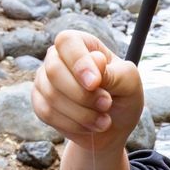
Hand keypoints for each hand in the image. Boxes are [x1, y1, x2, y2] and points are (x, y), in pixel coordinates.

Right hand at [32, 30, 144, 151]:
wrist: (113, 126)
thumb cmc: (123, 97)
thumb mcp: (130, 82)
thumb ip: (114, 72)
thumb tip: (95, 62)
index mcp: (81, 43)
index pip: (67, 42)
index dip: (79, 62)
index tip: (95, 83)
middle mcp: (57, 57)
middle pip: (54, 70)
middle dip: (83, 95)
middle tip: (107, 104)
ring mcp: (45, 79)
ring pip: (51, 96)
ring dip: (83, 114)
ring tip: (104, 120)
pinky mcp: (39, 102)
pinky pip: (47, 113)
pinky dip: (72, 125)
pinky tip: (89, 126)